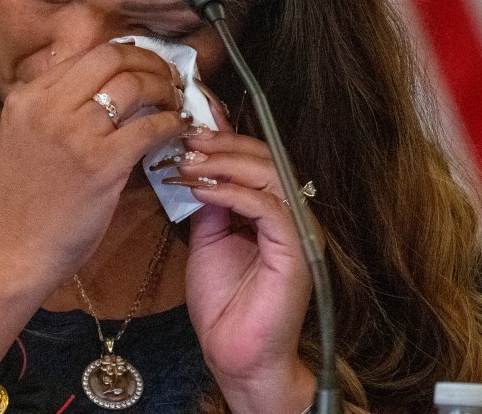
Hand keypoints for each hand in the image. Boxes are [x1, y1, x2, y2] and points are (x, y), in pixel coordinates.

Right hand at [0, 43, 187, 285]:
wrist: (12, 252)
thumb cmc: (23, 204)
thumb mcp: (24, 137)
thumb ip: (52, 108)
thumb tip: (98, 83)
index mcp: (26, 96)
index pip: (86, 54)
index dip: (124, 54)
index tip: (144, 65)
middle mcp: (46, 105)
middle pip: (111, 56)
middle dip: (149, 60)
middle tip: (169, 75)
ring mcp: (73, 132)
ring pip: (133, 84)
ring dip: (164, 88)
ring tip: (176, 100)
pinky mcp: (100, 163)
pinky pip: (149, 126)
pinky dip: (171, 122)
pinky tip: (179, 127)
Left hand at [180, 100, 316, 411]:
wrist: (235, 354)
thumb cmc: (224, 303)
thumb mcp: (207, 238)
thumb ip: (207, 203)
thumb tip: (193, 165)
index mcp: (272, 209)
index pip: (253, 159)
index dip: (223, 138)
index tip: (187, 126)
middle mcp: (290, 214)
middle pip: (264, 157)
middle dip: (221, 144)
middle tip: (185, 140)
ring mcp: (297, 230)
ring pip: (268, 174)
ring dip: (224, 163)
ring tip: (189, 162)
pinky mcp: (296, 249)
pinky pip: (268, 206)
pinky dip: (232, 192)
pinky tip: (202, 190)